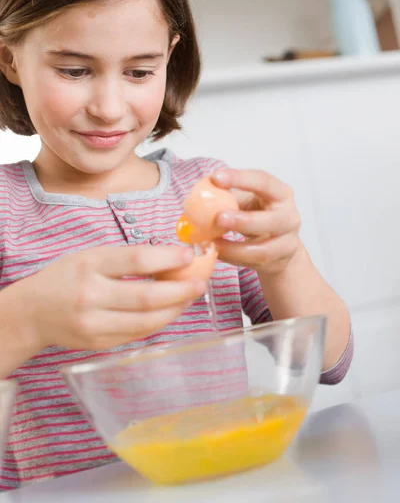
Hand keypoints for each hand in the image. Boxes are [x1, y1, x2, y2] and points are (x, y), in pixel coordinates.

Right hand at [24, 245, 204, 350]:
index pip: (135, 261)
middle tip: (200, 283)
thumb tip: (172, 259)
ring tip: (190, 298)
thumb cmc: (66, 277)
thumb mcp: (91, 256)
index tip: (189, 256)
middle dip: (180, 290)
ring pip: (146, 322)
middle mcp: (91, 296)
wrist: (33, 312)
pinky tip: (170, 311)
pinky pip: (138, 334)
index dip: (167, 259)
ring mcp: (95, 324)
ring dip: (175, 310)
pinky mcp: (99, 344)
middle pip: (146, 297)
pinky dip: (159, 323)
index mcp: (90, 265)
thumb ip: (128, 258)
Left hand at [211, 169, 300, 275]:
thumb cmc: (258, 214)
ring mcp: (288, 242)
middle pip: (270, 220)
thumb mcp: (246, 201)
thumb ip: (228, 196)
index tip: (215, 178)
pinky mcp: (279, 262)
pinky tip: (218, 252)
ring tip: (212, 242)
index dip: (240, 179)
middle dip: (243, 220)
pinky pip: (254, 263)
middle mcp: (290, 217)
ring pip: (263, 249)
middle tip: (218, 218)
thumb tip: (200, 191)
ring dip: (234, 248)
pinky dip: (233, 258)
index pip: (263, 181)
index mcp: (281, 193)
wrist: (279, 244)